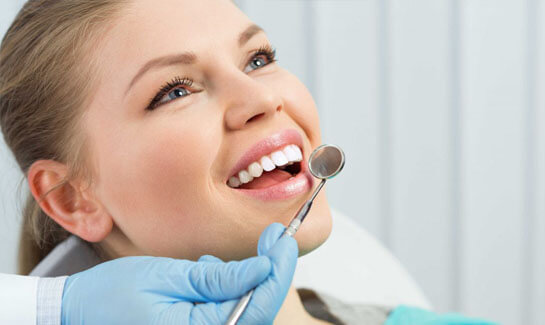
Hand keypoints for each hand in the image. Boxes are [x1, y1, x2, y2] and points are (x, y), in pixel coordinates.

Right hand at [61, 222, 297, 323]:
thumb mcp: (167, 277)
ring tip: (210, 262)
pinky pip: (226, 312)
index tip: (283, 239)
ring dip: (244, 281)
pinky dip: (226, 289)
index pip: (259, 305)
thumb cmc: (113, 296)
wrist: (78, 313)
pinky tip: (202, 274)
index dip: (278, 270)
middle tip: (273, 238)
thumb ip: (217, 279)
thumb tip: (262, 269)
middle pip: (259, 308)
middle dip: (270, 271)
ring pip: (245, 309)